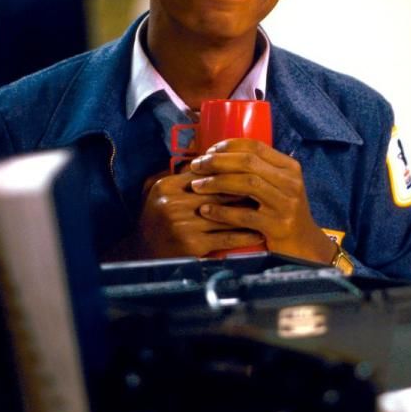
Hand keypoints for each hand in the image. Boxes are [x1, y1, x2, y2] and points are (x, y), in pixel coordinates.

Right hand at [134, 167, 264, 258]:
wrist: (141, 254)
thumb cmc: (156, 219)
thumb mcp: (158, 192)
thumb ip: (180, 176)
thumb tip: (208, 157)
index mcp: (167, 186)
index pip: (205, 173)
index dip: (229, 171)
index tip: (250, 170)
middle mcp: (174, 203)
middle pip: (219, 191)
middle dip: (245, 189)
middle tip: (266, 187)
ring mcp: (184, 225)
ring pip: (226, 214)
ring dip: (250, 212)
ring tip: (268, 208)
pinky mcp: (193, 245)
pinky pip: (226, 238)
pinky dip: (245, 235)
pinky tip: (259, 232)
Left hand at [189, 139, 336, 262]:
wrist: (304, 245)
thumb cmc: (282, 212)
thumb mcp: (278, 186)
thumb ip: (258, 170)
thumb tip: (218, 155)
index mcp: (289, 168)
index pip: (256, 147)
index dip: (228, 146)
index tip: (208, 151)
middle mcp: (290, 183)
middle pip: (248, 162)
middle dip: (217, 162)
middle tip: (197, 166)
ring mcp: (286, 204)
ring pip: (247, 184)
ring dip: (217, 182)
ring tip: (196, 185)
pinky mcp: (278, 226)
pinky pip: (245, 216)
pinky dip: (222, 212)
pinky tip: (206, 211)